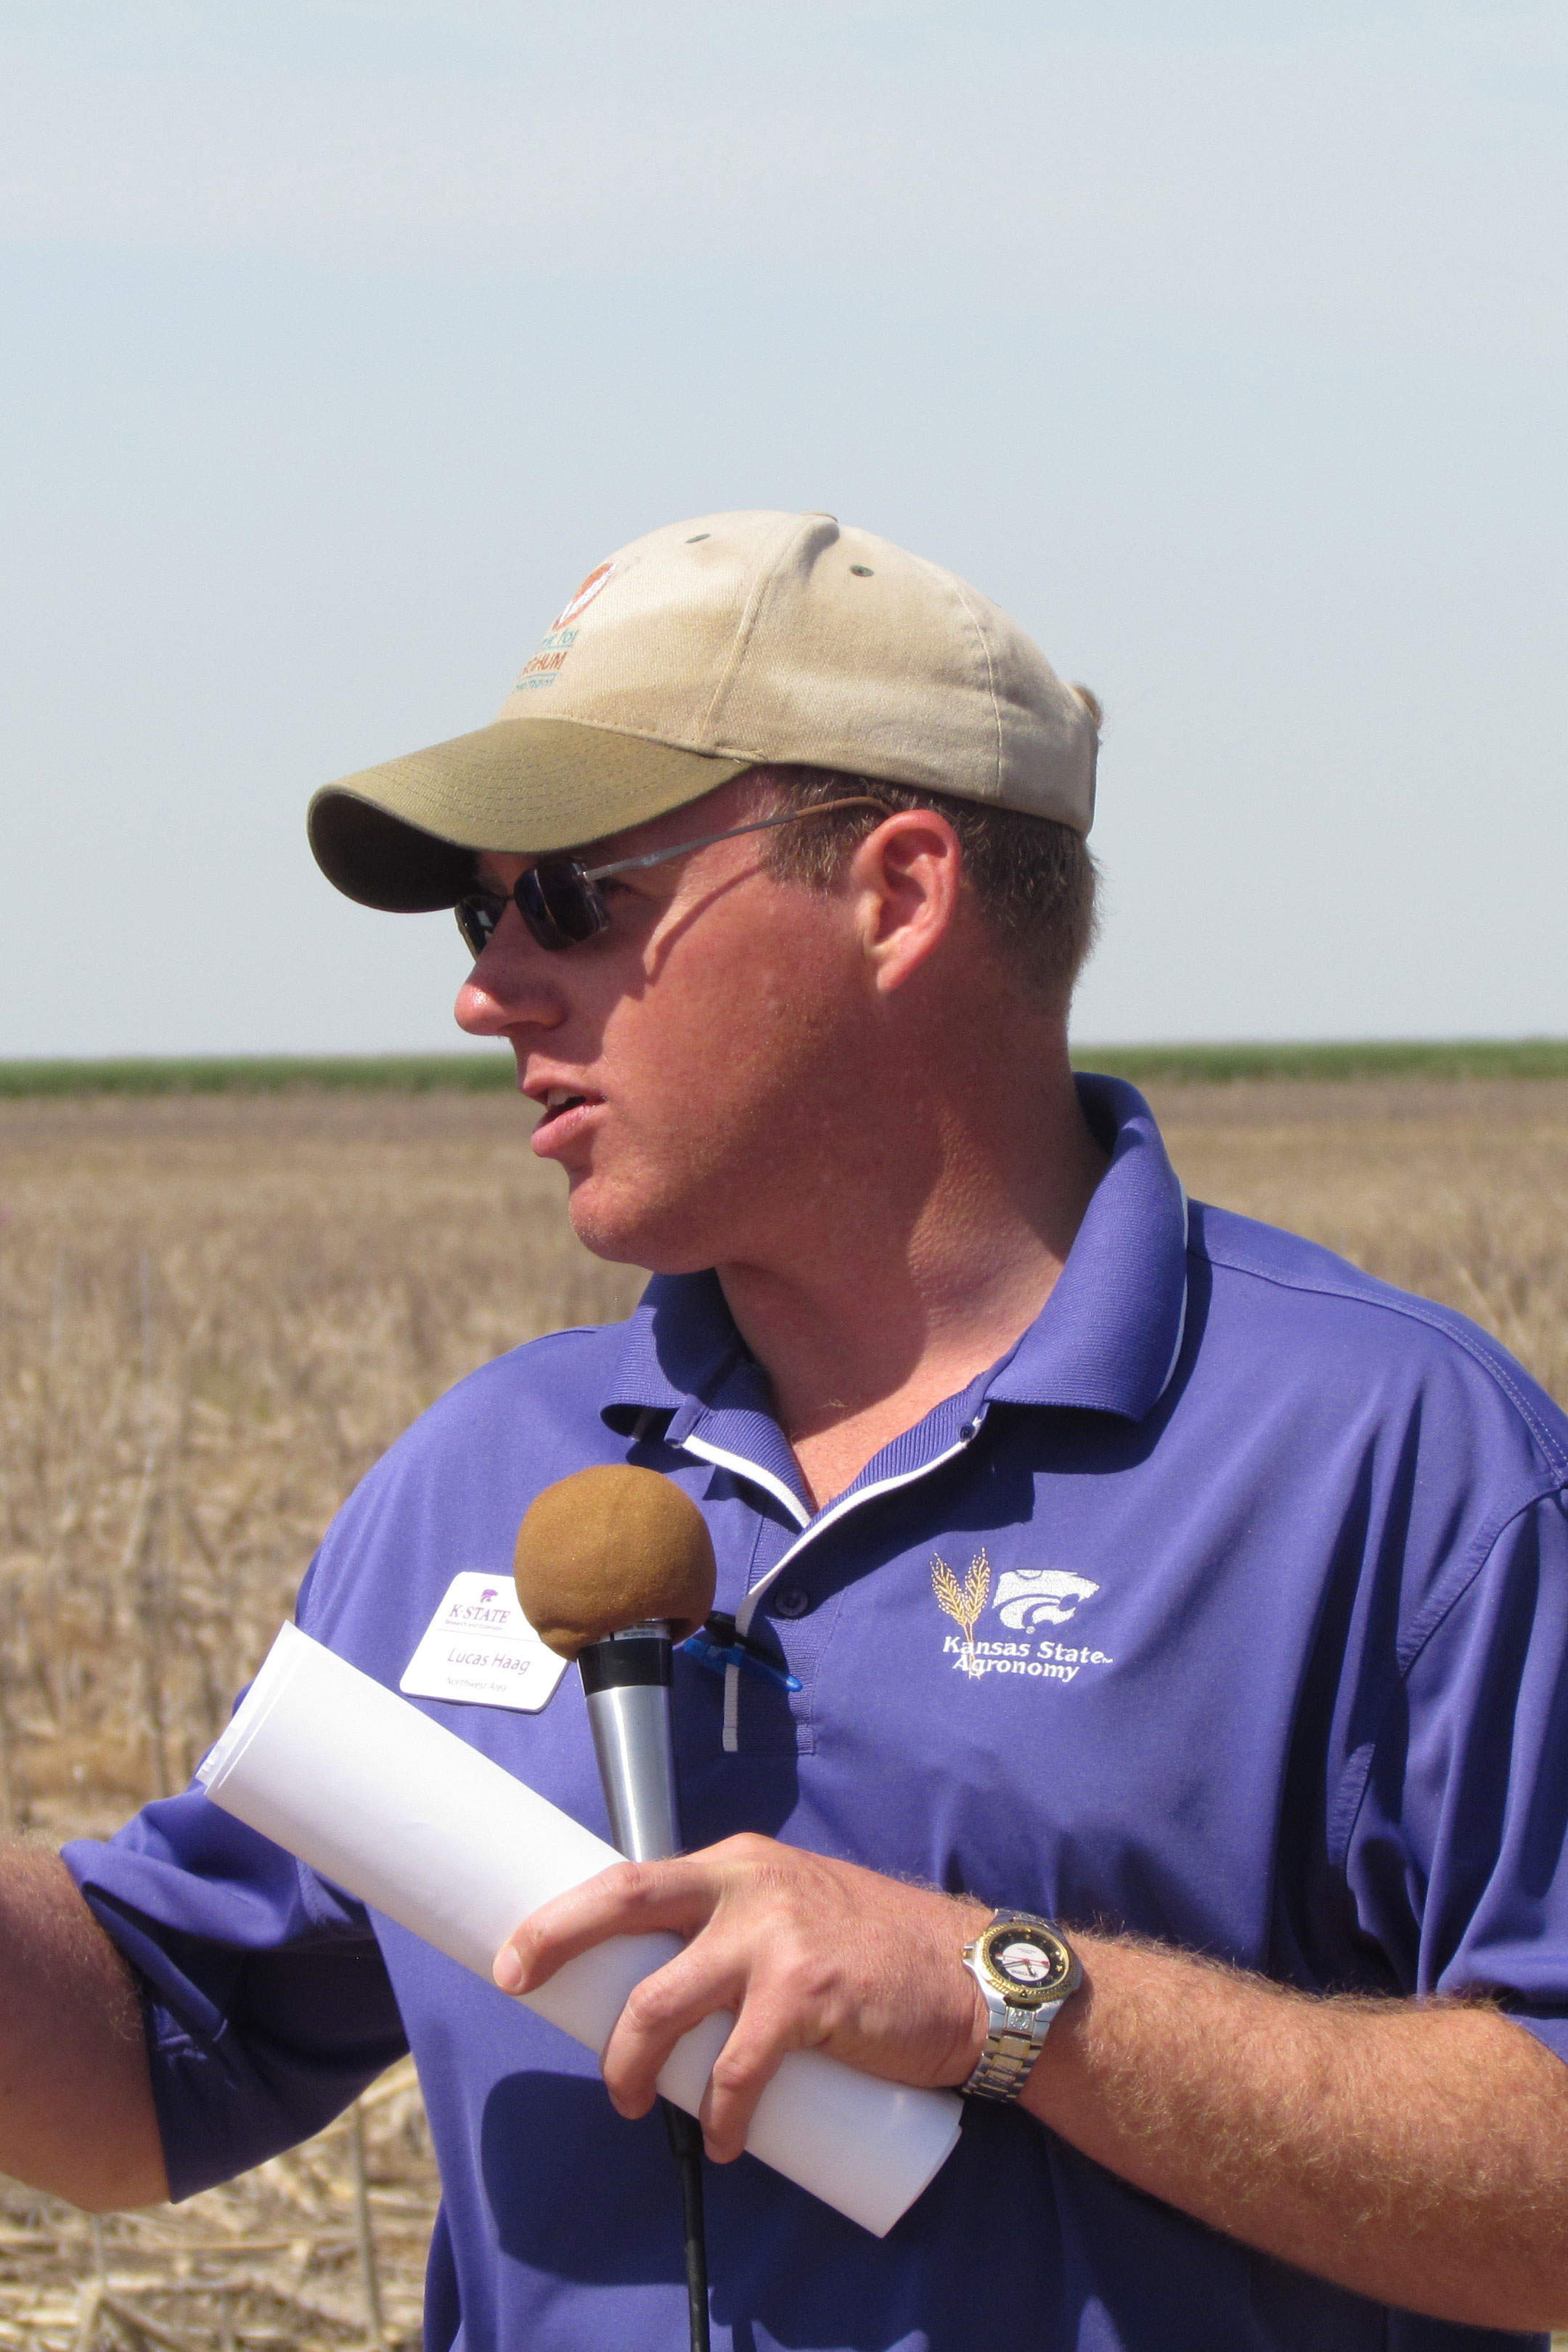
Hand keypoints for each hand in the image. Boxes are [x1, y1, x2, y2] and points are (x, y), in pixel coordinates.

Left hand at [494, 1833, 991, 2159]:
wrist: (970, 1974)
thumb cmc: (877, 1953)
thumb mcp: (796, 1911)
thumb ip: (737, 1932)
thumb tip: (666, 1985)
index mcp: (739, 1867)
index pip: (633, 1877)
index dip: (566, 1912)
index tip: (519, 1951)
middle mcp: (749, 1888)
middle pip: (627, 1903)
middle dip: (558, 1940)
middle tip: (518, 1983)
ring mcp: (777, 1939)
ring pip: (664, 2004)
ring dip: (631, 2062)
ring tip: (633, 2103)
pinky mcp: (809, 1996)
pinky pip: (735, 2070)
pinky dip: (719, 2114)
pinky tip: (722, 2141)